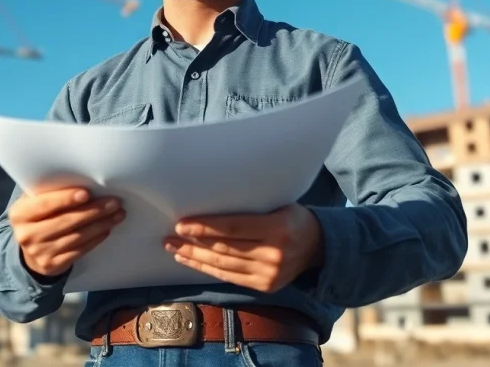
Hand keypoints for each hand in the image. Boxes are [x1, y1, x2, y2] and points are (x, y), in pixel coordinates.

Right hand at [8, 187, 125, 277]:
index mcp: (19, 213)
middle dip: (93, 210)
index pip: (44, 204)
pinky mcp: (52, 264)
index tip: (87, 193)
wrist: (31, 250)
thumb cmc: (39, 216)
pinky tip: (107, 229)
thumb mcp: (35, 201)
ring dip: (101, 224)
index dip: (65, 199)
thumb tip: (83, 179)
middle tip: (114, 202)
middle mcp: (26, 234)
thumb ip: (50, 192)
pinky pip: (79, 251)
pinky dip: (95, 239)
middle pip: (65, 221)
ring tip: (118, 214)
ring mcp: (39, 252)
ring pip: (76, 236)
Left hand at [163, 204, 322, 292]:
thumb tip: (210, 203)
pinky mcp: (265, 287)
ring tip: (175, 248)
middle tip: (171, 236)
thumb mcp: (278, 204)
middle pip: (225, 249)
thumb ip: (251, 207)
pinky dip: (208, 269)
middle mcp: (274, 254)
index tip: (182, 224)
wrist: (318, 246)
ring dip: (195, 257)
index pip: (233, 228)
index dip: (205, 228)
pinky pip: (230, 278)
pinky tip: (192, 261)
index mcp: (278, 228)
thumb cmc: (291, 217)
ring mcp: (269, 274)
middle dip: (194, 243)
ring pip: (224, 266)